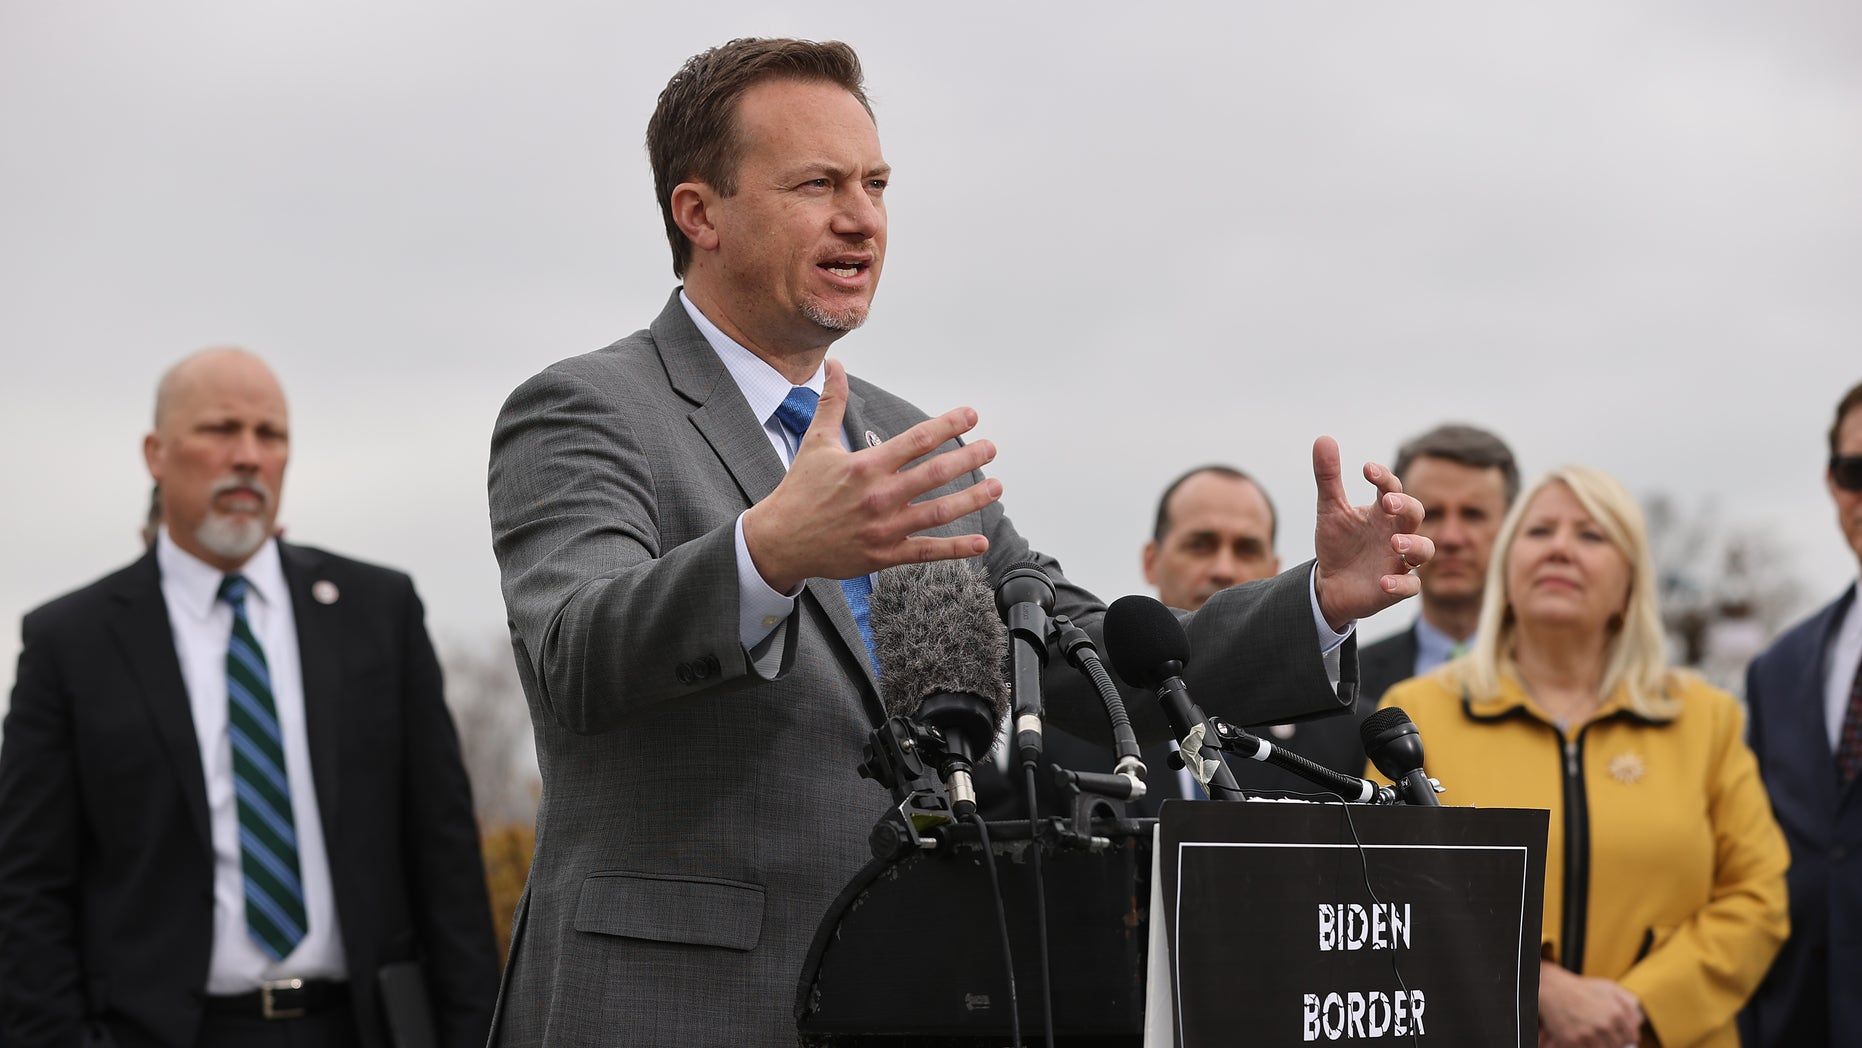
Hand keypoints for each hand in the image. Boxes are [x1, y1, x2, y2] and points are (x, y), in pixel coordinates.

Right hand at [741, 359, 1003, 592]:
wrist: (780, 540)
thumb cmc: (800, 489)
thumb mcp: (815, 443)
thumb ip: (831, 403)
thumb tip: (834, 365)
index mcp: (866, 466)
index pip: (917, 440)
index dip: (948, 425)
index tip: (971, 415)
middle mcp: (879, 495)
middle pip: (935, 473)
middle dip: (969, 459)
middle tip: (991, 448)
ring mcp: (884, 528)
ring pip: (939, 512)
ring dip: (972, 498)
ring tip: (996, 486)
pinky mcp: (884, 555)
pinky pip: (927, 551)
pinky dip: (956, 549)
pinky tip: (980, 543)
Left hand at [1311, 436, 1431, 629]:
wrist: (1330, 583)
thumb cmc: (1338, 544)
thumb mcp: (1330, 510)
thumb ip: (1328, 478)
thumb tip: (1323, 438)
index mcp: (1382, 513)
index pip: (1392, 489)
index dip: (1384, 477)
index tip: (1367, 469)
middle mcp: (1396, 534)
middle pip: (1416, 514)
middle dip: (1406, 506)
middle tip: (1388, 502)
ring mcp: (1399, 561)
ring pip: (1425, 551)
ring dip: (1414, 545)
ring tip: (1395, 543)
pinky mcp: (1395, 588)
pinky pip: (1410, 587)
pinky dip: (1400, 584)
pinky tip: (1384, 582)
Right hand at [1538, 962, 1643, 1047]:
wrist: (1554, 989)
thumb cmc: (1582, 988)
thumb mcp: (1610, 988)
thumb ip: (1630, 1004)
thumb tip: (1639, 1022)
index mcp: (1618, 1014)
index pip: (1631, 1038)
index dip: (1625, 1037)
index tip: (1617, 1035)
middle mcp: (1605, 1025)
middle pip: (1618, 1046)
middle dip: (1611, 1041)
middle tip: (1601, 1034)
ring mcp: (1589, 1035)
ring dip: (1599, 1045)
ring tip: (1592, 1037)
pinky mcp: (1573, 1041)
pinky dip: (1586, 1046)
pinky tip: (1582, 1039)